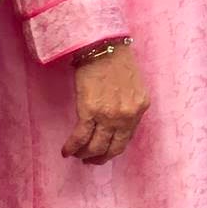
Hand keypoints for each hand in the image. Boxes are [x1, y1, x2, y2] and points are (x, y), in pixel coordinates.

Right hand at [63, 46, 148, 164]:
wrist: (102, 47)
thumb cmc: (117, 62)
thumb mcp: (133, 87)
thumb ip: (129, 106)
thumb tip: (117, 124)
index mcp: (140, 108)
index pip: (128, 138)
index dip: (114, 149)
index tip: (105, 153)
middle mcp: (127, 115)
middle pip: (113, 147)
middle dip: (100, 158)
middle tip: (90, 160)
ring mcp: (109, 115)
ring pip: (96, 146)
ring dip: (84, 155)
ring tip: (77, 155)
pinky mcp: (90, 111)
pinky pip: (81, 137)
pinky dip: (72, 147)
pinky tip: (66, 151)